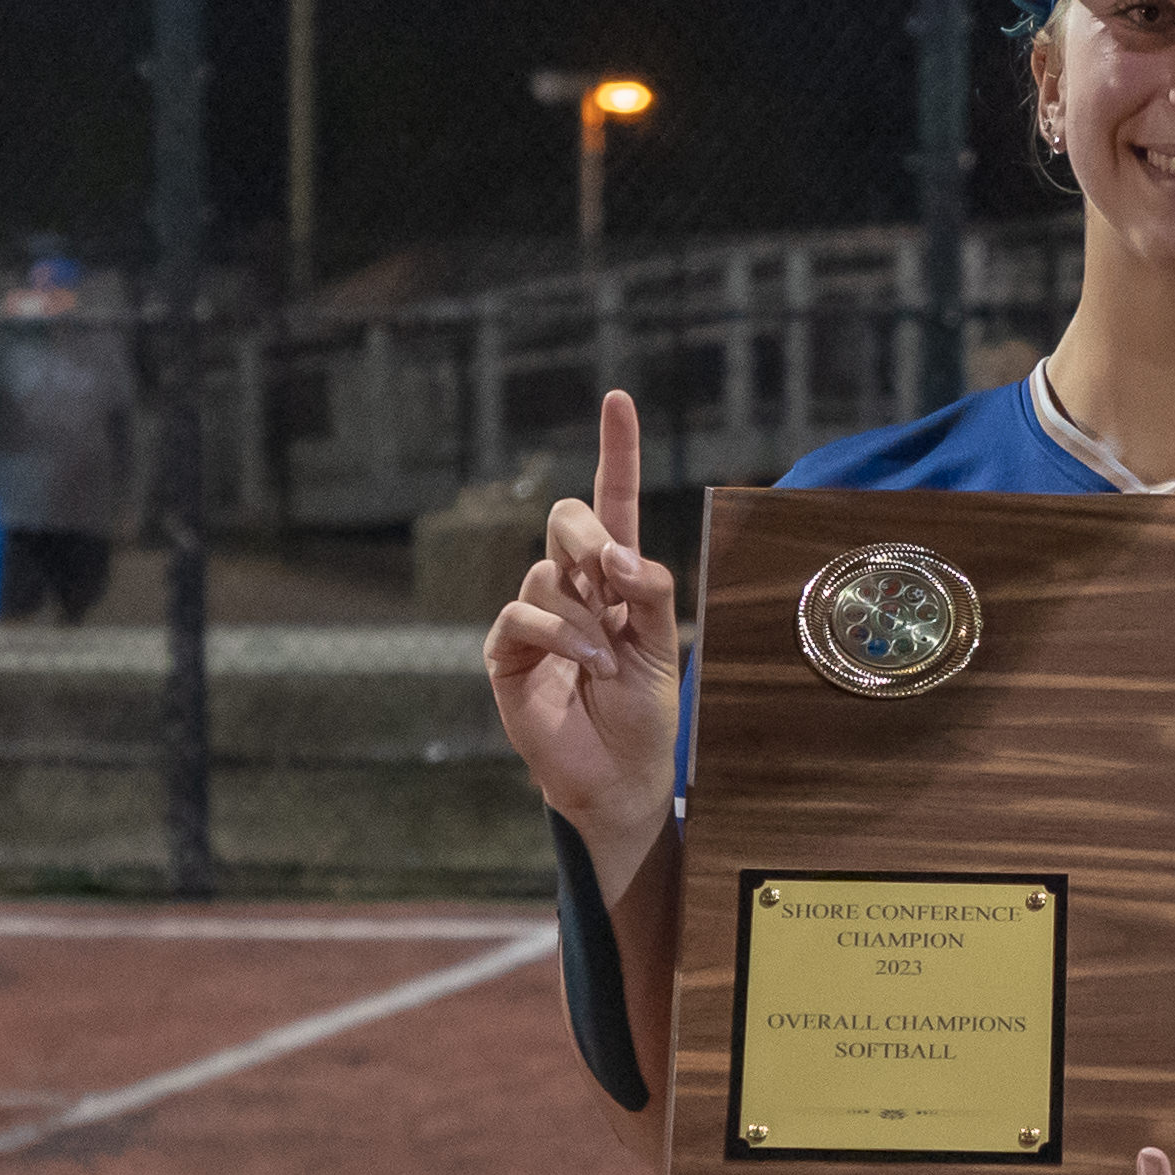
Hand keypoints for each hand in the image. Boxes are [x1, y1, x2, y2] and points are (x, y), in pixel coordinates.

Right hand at [483, 390, 682, 849]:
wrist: (621, 775)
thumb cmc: (644, 710)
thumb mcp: (666, 646)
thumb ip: (653, 591)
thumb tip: (619, 553)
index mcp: (617, 578)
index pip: (613, 502)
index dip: (616, 451)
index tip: (618, 399)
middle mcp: (573, 587)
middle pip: (568, 519)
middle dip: (590, 536)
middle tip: (612, 576)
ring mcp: (537, 616)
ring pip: (548, 572)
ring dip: (588, 615)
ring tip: (609, 661)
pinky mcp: (508, 652)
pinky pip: (522, 614)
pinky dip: (561, 635)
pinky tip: (588, 665)